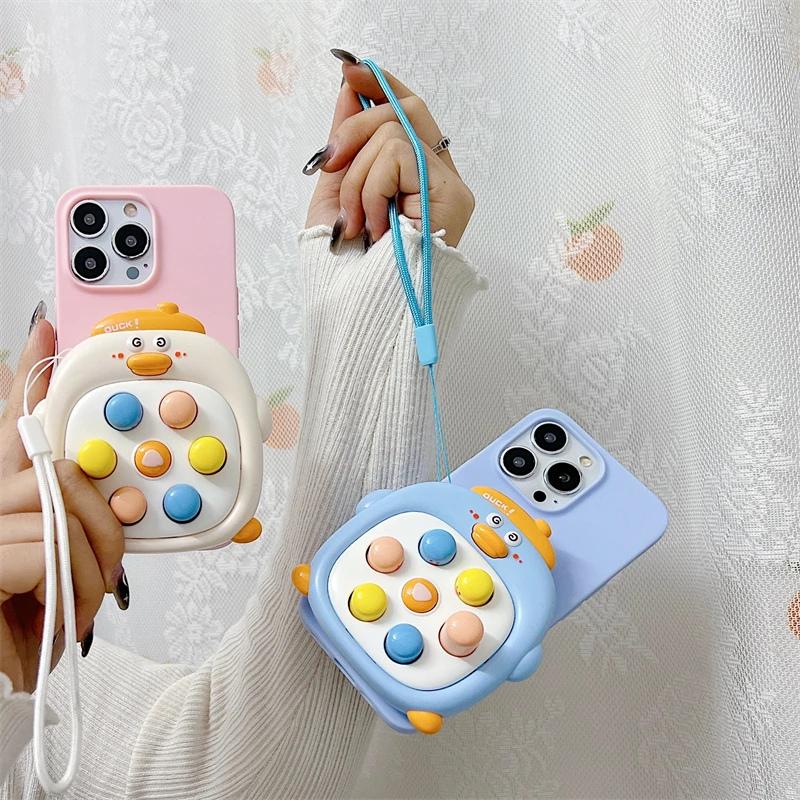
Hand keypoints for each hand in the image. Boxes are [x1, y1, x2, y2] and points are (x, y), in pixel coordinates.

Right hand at [0, 313, 126, 692]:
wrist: (2, 693)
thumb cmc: (30, 630)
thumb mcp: (64, 566)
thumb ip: (75, 518)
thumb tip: (109, 490)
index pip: (11, 426)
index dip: (26, 375)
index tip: (44, 330)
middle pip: (56, 465)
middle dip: (100, 521)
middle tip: (98, 567)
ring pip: (63, 508)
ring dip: (91, 569)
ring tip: (71, 607)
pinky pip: (52, 549)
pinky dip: (74, 589)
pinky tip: (51, 616)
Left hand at [304, 52, 474, 249]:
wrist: (361, 309)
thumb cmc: (349, 268)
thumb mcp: (339, 193)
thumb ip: (349, 145)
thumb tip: (348, 89)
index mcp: (417, 179)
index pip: (410, 113)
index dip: (381, 86)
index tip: (349, 70)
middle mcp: (440, 179)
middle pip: (405, 110)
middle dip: (354, 127)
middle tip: (330, 162)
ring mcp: (450, 187)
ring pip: (394, 133)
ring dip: (357, 179)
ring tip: (358, 222)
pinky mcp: (452, 195)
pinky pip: (399, 155)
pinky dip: (372, 189)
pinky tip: (377, 225)